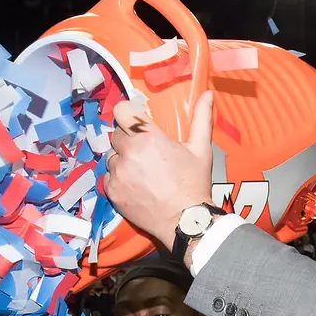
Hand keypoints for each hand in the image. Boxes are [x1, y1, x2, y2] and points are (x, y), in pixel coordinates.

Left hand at [105, 91, 214, 245]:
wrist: (185, 221)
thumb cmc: (194, 184)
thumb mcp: (201, 149)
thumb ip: (202, 119)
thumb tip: (207, 95)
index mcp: (148, 138)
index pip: (121, 111)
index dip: (127, 114)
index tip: (135, 120)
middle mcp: (129, 153)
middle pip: (116, 134)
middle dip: (128, 139)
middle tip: (144, 151)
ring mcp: (118, 173)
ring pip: (111, 156)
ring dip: (121, 159)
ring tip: (140, 170)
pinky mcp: (112, 191)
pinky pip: (108, 176)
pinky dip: (118, 178)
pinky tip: (135, 184)